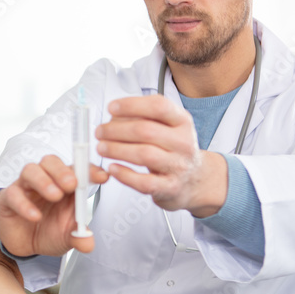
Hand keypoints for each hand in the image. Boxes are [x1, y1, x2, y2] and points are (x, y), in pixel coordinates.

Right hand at [0, 155, 108, 256]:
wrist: (26, 245)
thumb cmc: (49, 232)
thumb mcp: (67, 237)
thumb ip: (78, 237)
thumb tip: (88, 243)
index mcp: (65, 185)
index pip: (77, 169)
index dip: (89, 170)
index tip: (102, 177)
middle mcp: (45, 180)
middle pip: (51, 161)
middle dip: (62, 170)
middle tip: (72, 185)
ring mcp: (25, 187)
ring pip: (31, 170)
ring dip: (44, 181)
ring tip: (55, 196)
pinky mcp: (8, 198)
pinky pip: (14, 194)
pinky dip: (25, 204)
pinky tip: (35, 216)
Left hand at [95, 96, 226, 217]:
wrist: (194, 179)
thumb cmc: (173, 149)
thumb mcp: (167, 127)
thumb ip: (144, 117)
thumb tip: (114, 115)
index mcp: (182, 122)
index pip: (159, 107)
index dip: (132, 105)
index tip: (111, 107)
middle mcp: (183, 142)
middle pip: (146, 131)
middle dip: (116, 130)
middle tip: (100, 131)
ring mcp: (178, 166)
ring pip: (144, 155)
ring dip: (117, 150)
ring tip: (101, 148)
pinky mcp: (170, 187)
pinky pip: (145, 182)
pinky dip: (125, 175)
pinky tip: (112, 168)